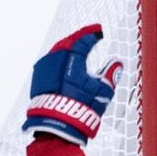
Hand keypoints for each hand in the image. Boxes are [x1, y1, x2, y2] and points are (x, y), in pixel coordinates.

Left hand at [22, 24, 122, 144]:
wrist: (57, 124)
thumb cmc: (82, 106)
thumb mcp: (102, 90)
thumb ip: (110, 73)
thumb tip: (118, 63)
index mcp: (71, 59)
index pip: (82, 40)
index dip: (91, 34)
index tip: (99, 32)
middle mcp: (55, 60)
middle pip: (67, 42)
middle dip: (79, 37)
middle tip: (89, 34)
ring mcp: (44, 68)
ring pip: (57, 51)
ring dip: (68, 47)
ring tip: (78, 46)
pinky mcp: (39, 78)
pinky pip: (51, 61)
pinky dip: (60, 57)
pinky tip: (66, 62)